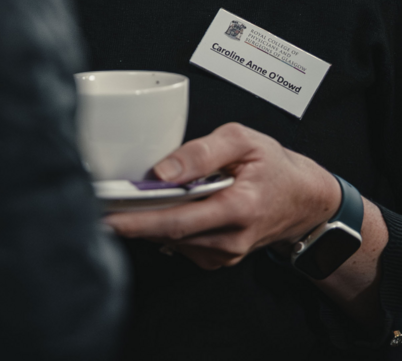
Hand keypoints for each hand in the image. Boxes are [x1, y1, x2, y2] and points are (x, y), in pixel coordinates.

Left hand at [102, 122, 339, 269]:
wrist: (302, 200)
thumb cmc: (273, 166)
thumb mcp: (243, 140)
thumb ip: (201, 152)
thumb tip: (161, 172)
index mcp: (238, 208)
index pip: (176, 220)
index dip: (137, 221)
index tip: (105, 216)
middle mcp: (230, 240)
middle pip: (167, 234)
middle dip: (130, 223)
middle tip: (98, 208)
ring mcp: (224, 255)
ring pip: (171, 241)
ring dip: (146, 224)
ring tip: (125, 203)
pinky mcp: (217, 260)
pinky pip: (180, 246)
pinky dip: (165, 228)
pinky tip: (162, 210)